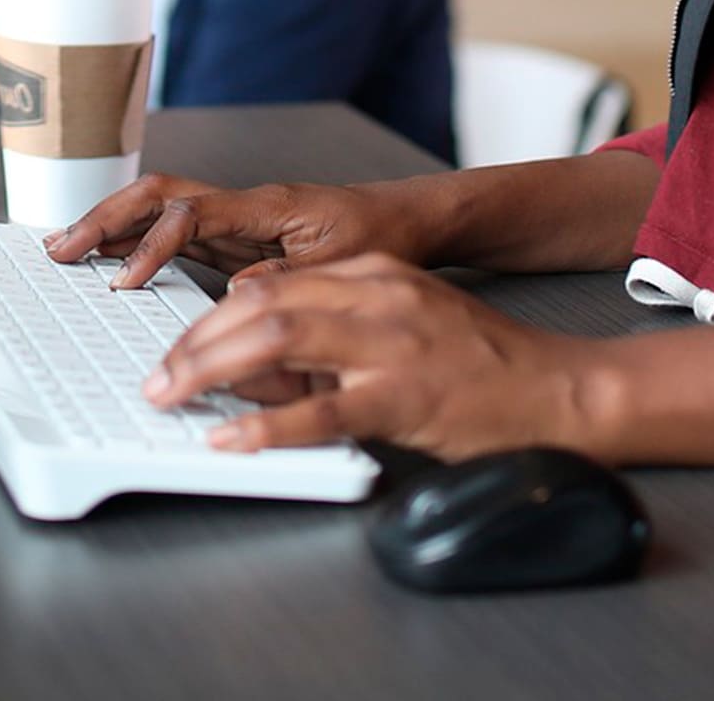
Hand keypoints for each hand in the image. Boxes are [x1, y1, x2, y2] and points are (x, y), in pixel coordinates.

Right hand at [42, 175, 398, 285]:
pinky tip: (113, 256)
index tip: (125, 281)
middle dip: (109, 216)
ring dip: (115, 223)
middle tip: (64, 244)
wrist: (410, 221)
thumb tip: (231, 291)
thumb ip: (286, 278)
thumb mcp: (340, 267)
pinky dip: (139, 238)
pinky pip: (179, 229)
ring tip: (69, 245)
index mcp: (270, 205)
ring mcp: (240, 217)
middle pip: (164, 193)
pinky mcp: (240, 235)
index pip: (193, 212)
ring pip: (165, 205)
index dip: (154, 244)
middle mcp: (248, 203)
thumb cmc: (383, 240)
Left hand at [141, 254, 616, 459]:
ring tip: (173, 395)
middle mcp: (379, 296)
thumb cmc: (479, 362)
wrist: (554, 388)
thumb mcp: (405, 319)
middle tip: (160, 375)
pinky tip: (234, 438)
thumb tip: (261, 359)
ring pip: (279, 341)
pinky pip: (322, 411)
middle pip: (263, 304)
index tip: (180, 342)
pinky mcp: (405, 397)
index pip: (273, 282)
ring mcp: (392, 345)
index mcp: (376, 274)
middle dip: (197, 339)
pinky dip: (267, 425)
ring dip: (212, 368)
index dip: (214, 313)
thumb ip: (340, 327)